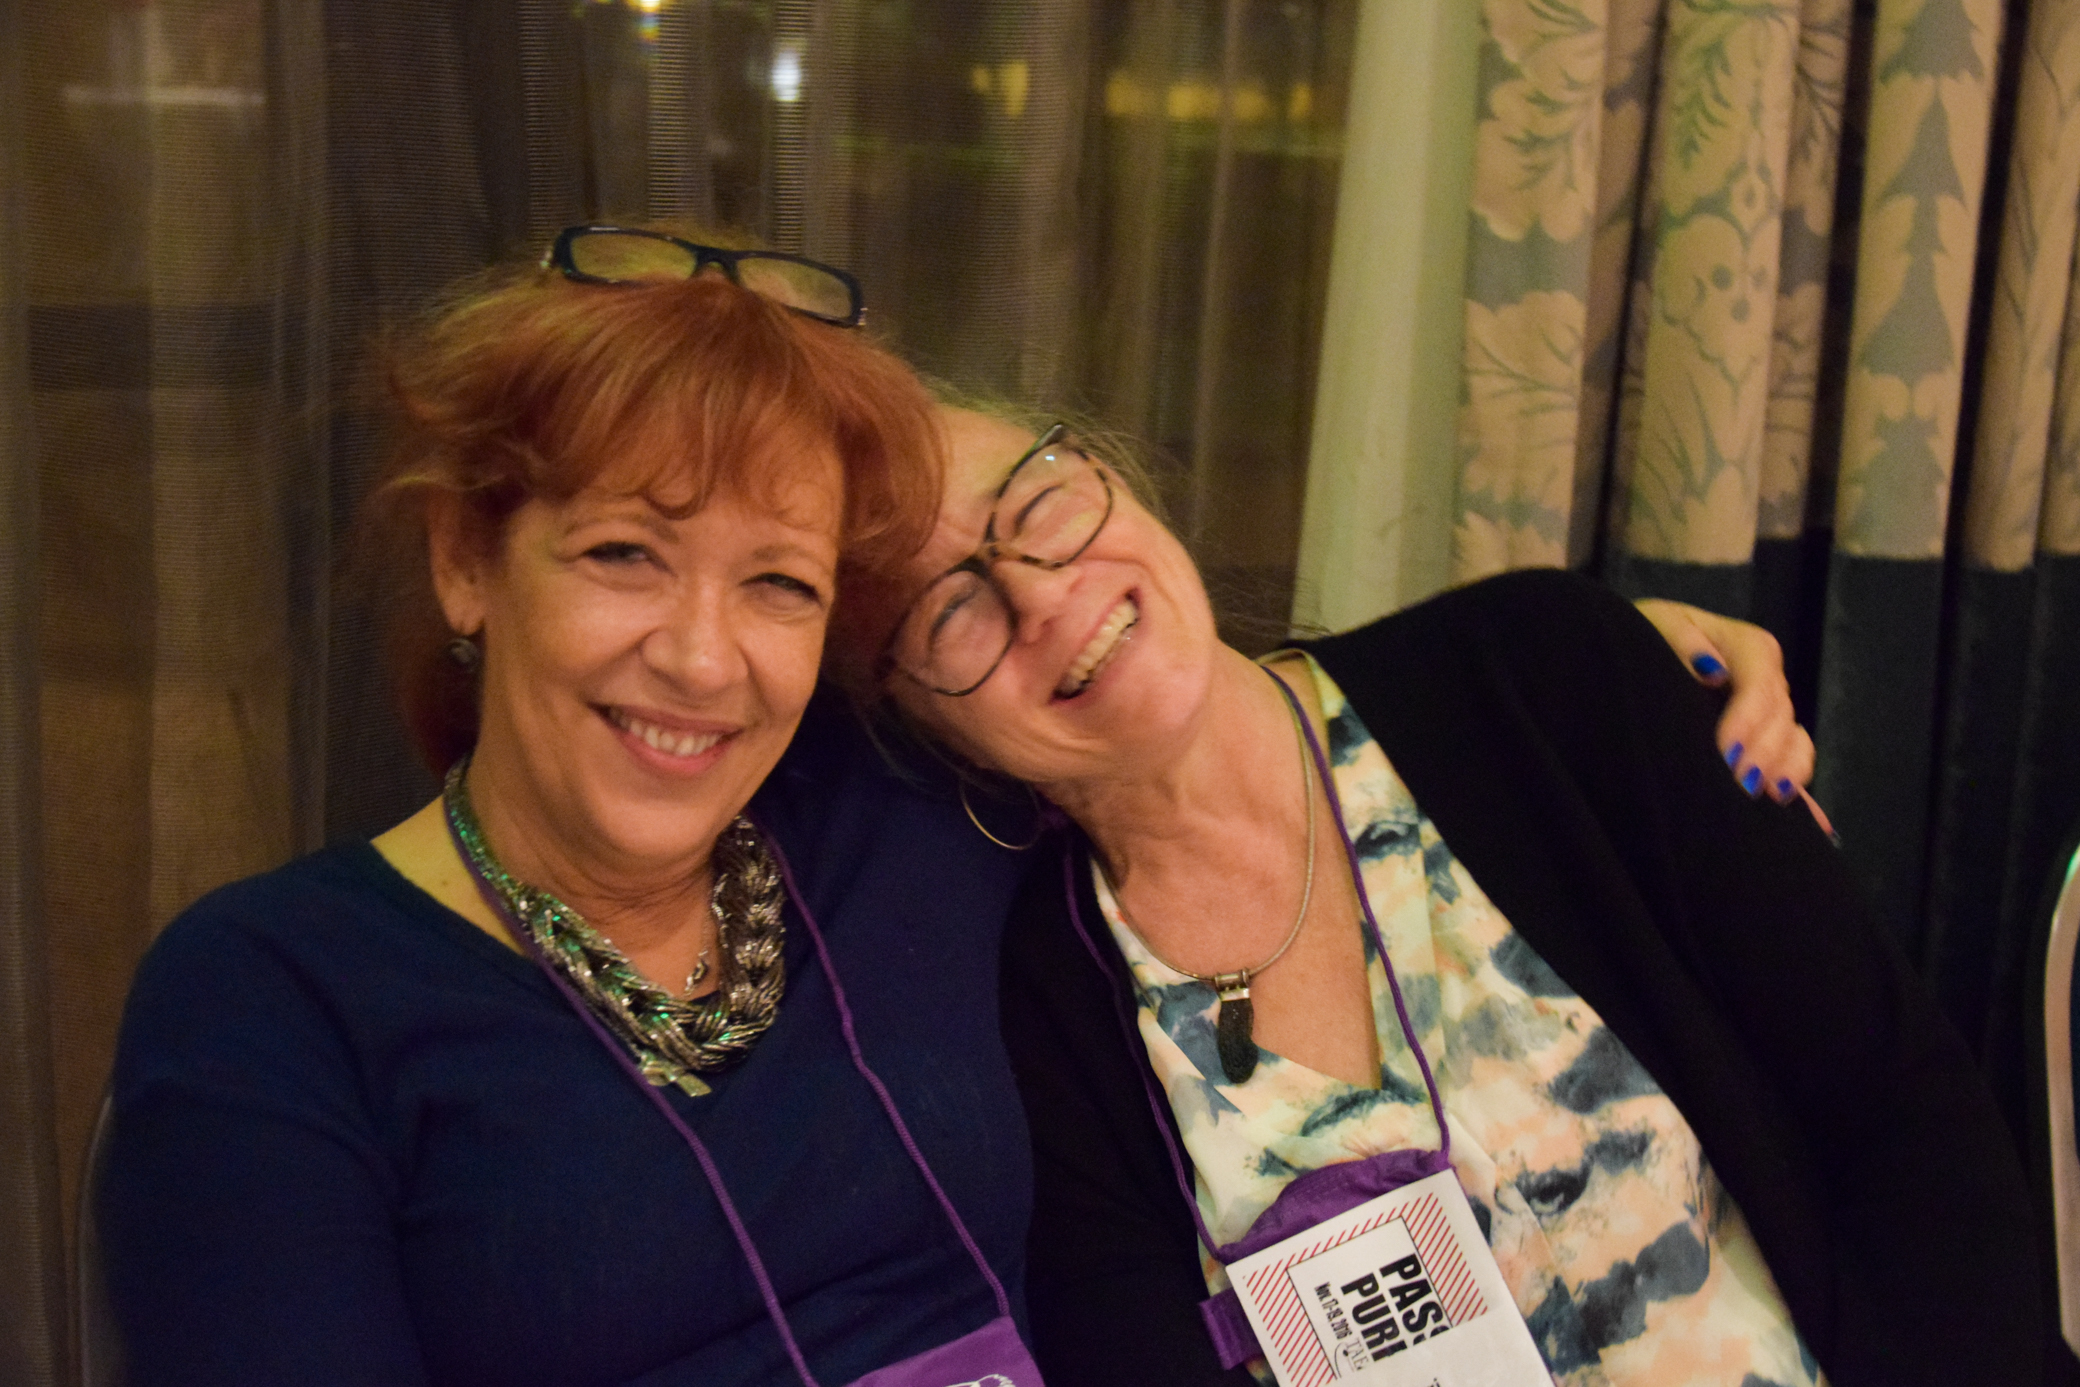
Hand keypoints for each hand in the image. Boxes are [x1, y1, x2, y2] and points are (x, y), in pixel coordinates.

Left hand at [1633, 599, 1817, 814]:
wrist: (1636, 652)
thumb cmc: (1644, 635)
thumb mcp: (1655, 625)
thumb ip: (1680, 640)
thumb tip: (1712, 669)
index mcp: (1744, 646)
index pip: (1760, 680)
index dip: (1748, 717)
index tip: (1727, 750)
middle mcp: (1765, 679)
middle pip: (1781, 715)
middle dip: (1763, 751)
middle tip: (1741, 784)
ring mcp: (1769, 713)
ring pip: (1795, 742)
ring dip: (1787, 771)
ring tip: (1769, 798)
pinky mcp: (1765, 742)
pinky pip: (1793, 766)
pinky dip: (1802, 795)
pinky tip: (1815, 827)